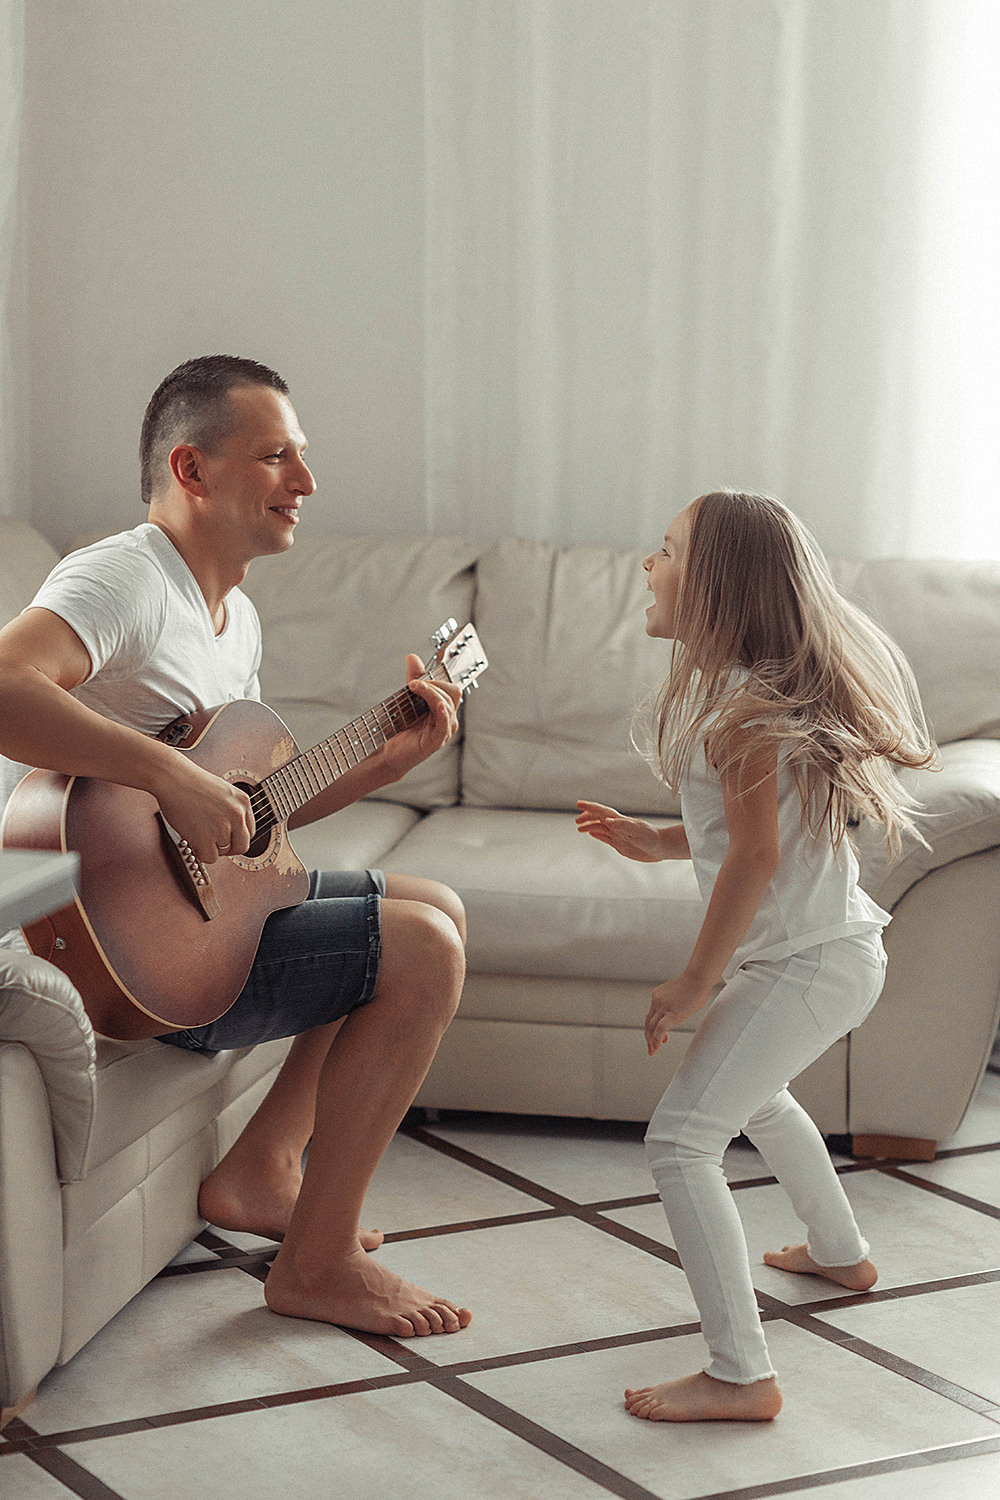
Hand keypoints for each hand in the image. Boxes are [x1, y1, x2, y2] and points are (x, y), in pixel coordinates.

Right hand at [153, 755, 255, 864]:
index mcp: (243, 802)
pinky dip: (201, 852)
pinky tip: (193, 839)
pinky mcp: (206, 837)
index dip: (236, 838)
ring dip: (210, 846)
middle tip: (214, 844)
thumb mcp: (223, 792)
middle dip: (228, 848)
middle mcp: (237, 814)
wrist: (173, 778)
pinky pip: (210, 857)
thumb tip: (231, 832)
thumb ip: (231, 810)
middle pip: (242, 846)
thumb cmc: (190, 782)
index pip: (249, 831)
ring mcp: (222, 827)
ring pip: (223, 852)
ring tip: (197, 832)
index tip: (226, 838)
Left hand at [375, 654, 461, 782]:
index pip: (451, 687)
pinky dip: (443, 713)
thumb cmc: (402, 727)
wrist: (390, 752)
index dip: (439, 678)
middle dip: (434, 683)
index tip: (420, 674)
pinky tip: (437, 705)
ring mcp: (444, 730)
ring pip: (447, 704)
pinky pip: (445, 725)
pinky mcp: (436, 741)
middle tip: (413, 682)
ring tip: (413, 687)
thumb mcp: (407, 698)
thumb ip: (413, 678)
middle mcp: (448, 718)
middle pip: (452, 692)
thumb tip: (412, 657)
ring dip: (430, 692)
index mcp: (444, 708)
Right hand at [575, 801, 667, 860]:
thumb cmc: (652, 838)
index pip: (601, 812)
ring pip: (600, 828)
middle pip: (598, 819)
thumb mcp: (638, 831)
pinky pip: (605, 837)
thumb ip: (623, 826)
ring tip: (579, 828)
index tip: (578, 803)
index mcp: (620, 821)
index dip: (590, 807)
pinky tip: (592, 834)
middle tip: (576, 820)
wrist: (662, 848)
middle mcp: (618, 826)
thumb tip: (607, 821)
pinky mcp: (620, 844)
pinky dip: (597, 835)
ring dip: (589, 826)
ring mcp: (619, 835)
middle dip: (587, 817)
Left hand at [645, 973, 714, 1055]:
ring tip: (654, 1050)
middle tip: (651, 1048)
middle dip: (648, 1037)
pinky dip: (658, 1038)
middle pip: (648, 1023)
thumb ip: (673, 1003)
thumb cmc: (694, 983)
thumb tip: (678, 1010)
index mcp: (657, 996)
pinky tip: (659, 1045)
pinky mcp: (672, 1013)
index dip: (651, 1028)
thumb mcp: (678, 994)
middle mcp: (657, 1001)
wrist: (698, 977)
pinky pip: (661, 1028)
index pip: (651, 1016)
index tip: (656, 1038)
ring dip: (652, 1041)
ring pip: (652, 1027)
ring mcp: (663, 1007)